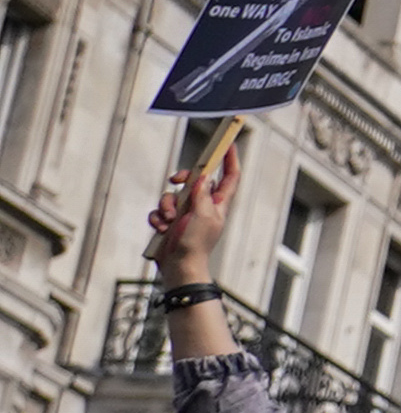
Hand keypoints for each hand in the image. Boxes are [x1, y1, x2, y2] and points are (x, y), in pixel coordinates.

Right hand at [145, 132, 240, 291]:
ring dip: (166, 207)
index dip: (230, 160)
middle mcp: (203, 206)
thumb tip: (204, 176)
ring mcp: (185, 214)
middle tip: (175, 180)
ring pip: (171, 195)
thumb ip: (202, 195)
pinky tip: (160, 229)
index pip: (229, 177)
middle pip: (194, 180)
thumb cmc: (196, 245)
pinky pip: (158, 211)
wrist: (179, 268)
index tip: (228, 144)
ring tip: (169, 222)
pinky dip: (157, 218)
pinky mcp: (169, 223)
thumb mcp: (203, 216)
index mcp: (218, 204)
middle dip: (182, 179)